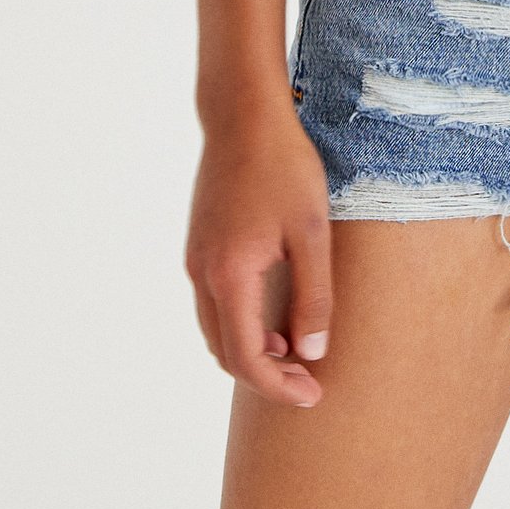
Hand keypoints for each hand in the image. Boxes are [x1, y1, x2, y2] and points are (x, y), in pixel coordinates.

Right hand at [184, 106, 332, 406]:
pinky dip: (239, 322)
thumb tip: (312, 352)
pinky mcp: (200, 243)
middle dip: (265, 375)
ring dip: (251, 349)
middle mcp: (203, 274)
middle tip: (308, 378)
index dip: (278, 387)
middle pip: (226, 352)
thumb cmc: (283, 166)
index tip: (312, 394)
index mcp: (230, 275)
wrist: (243, 114)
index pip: (247, 358)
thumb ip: (313, 295)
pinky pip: (213, 302)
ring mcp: (196, 258)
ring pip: (216, 329)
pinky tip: (273, 311)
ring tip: (295, 348)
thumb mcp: (311, 231)